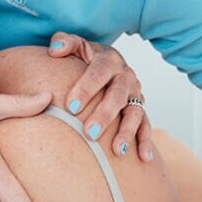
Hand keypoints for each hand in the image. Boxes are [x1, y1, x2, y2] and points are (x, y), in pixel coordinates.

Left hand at [49, 32, 153, 160]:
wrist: (106, 62)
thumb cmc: (85, 57)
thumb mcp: (76, 46)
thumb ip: (65, 43)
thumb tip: (55, 49)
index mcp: (108, 60)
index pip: (98, 74)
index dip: (85, 89)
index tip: (70, 107)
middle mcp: (125, 76)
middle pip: (117, 96)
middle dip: (105, 115)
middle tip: (90, 133)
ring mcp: (135, 94)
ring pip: (135, 113)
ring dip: (127, 132)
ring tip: (118, 150)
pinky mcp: (139, 108)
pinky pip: (145, 125)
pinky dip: (146, 141)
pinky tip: (144, 158)